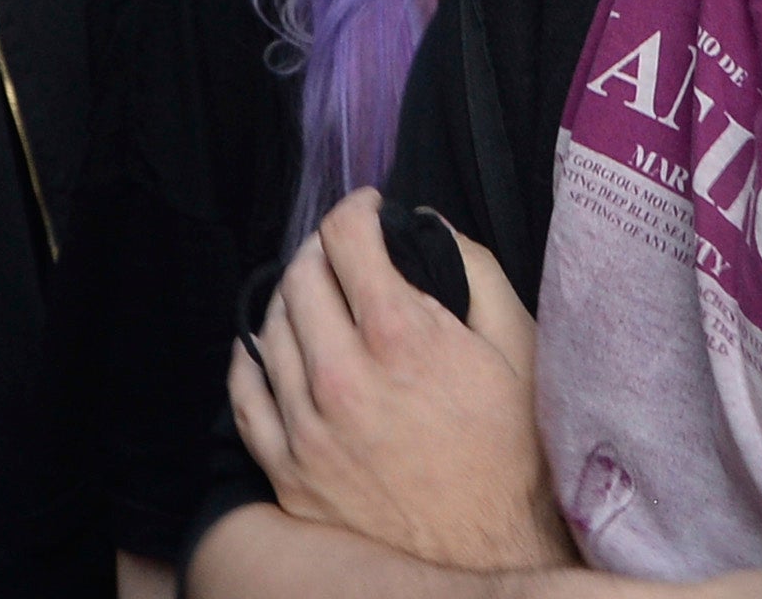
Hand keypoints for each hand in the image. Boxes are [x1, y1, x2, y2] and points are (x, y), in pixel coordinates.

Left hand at [231, 188, 572, 571]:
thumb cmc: (511, 450)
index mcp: (401, 337)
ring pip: (269, 328)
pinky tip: (266, 346)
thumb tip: (429, 225)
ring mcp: (307, 427)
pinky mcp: (287, 471)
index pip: (347, 238)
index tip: (368, 208)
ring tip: (313, 292)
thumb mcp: (516, 345)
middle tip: (344, 249)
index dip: (356, 208)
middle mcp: (342, 376)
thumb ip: (473, 268)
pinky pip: (245, 395)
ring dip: (289, 293)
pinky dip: (250, 356)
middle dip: (322, 246)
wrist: (486, 553)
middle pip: (301, 276)